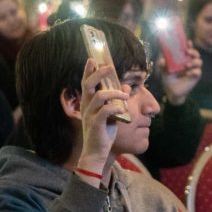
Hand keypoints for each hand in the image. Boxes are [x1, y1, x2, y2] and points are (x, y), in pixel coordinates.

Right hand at [77, 59, 129, 176]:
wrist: (97, 152)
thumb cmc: (104, 132)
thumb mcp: (111, 114)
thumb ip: (116, 100)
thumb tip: (125, 87)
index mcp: (89, 103)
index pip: (86, 83)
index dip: (88, 70)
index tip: (92, 59)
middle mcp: (87, 107)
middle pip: (88, 85)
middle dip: (98, 74)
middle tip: (109, 67)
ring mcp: (90, 115)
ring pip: (99, 96)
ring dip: (113, 93)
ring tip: (124, 95)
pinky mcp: (96, 124)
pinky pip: (105, 111)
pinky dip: (115, 108)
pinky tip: (123, 111)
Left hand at [160, 41, 201, 104]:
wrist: (172, 91)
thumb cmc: (168, 78)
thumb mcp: (163, 70)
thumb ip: (162, 65)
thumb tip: (162, 61)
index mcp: (182, 58)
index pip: (187, 49)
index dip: (189, 45)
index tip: (188, 42)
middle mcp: (189, 62)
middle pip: (196, 53)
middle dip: (194, 51)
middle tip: (188, 52)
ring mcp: (193, 68)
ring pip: (199, 61)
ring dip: (194, 61)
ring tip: (187, 65)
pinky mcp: (196, 76)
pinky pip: (198, 71)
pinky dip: (193, 72)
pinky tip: (187, 74)